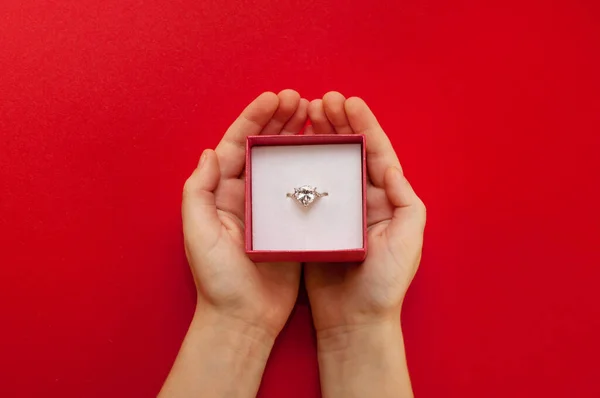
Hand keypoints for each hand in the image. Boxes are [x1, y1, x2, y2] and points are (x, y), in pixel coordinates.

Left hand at [182, 90, 307, 339]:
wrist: (244, 318)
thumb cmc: (218, 280)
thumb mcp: (198, 233)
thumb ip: (198, 192)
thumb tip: (209, 152)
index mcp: (222, 193)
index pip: (236, 145)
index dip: (254, 118)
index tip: (274, 97)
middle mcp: (246, 195)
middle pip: (262, 148)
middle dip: (279, 120)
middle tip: (300, 99)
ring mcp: (270, 209)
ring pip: (284, 163)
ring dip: (297, 138)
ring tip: (314, 115)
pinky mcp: (290, 224)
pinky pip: (302, 189)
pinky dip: (311, 168)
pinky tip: (325, 153)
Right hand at [304, 92, 425, 397]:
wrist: (354, 319)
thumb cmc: (385, 283)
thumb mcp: (408, 238)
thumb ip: (406, 200)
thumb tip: (391, 165)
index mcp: (387, 199)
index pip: (376, 153)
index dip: (363, 125)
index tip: (348, 101)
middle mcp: (362, 200)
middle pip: (350, 153)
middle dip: (337, 124)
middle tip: (319, 102)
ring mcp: (337, 211)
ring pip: (327, 165)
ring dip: (318, 139)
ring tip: (304, 115)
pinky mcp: (315, 224)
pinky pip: (308, 189)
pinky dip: (301, 167)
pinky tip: (290, 150)